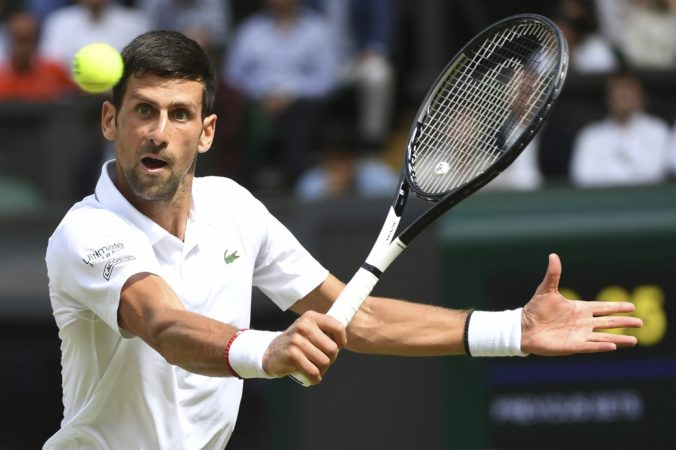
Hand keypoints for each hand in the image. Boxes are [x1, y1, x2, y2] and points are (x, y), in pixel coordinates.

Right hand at [262, 311, 346, 383]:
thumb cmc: (296, 343)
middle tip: (320, 360)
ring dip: (321, 370)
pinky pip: (313, 372)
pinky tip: (310, 376)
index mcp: (311, 317)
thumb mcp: (309, 329)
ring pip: (324, 362)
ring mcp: (297, 340)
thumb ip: (326, 331)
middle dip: (330, 359)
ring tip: (313, 367)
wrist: (270, 353)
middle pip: (333, 349)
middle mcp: (304, 326)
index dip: (341, 342)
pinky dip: (314, 378)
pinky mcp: (292, 355)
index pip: (338, 328)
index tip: (335, 347)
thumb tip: (343, 341)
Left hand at [521, 253, 642, 355]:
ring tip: (635, 340)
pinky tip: (613, 346)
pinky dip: (601, 346)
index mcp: (579, 309)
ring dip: (619, 338)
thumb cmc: (535, 309)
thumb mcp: (546, 290)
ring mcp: (578, 335)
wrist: (524, 328)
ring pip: (604, 337)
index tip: (632, 307)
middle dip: (624, 322)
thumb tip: (553, 255)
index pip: (602, 308)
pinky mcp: (572, 346)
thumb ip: (553, 274)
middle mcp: (582, 323)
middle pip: (608, 322)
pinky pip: (590, 346)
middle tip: (640, 322)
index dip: (617, 307)